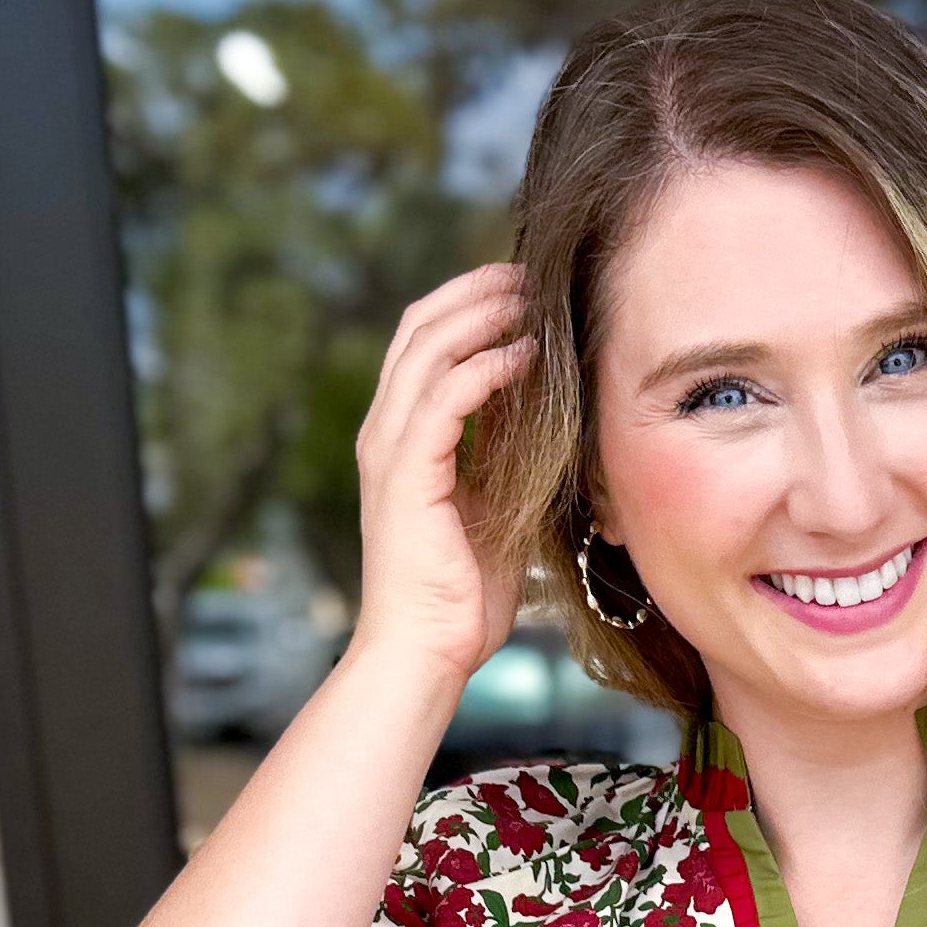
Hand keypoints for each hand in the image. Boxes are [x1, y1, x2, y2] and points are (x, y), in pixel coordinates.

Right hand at [348, 265, 534, 691]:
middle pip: (420, 329)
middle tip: (529, 273)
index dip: (468, 305)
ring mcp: (389, 451)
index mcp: (400, 439)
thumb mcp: (493, 506)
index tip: (522, 288)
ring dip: (482, 316)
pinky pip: (445, 399)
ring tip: (530, 299)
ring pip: (428, 351)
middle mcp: (385, 434)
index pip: (424, 344)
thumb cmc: (460, 597)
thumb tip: (541, 406)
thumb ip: (504, 453)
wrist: (424, 653)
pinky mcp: (407, 475)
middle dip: (475, 292)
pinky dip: (486, 369)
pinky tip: (524, 356)